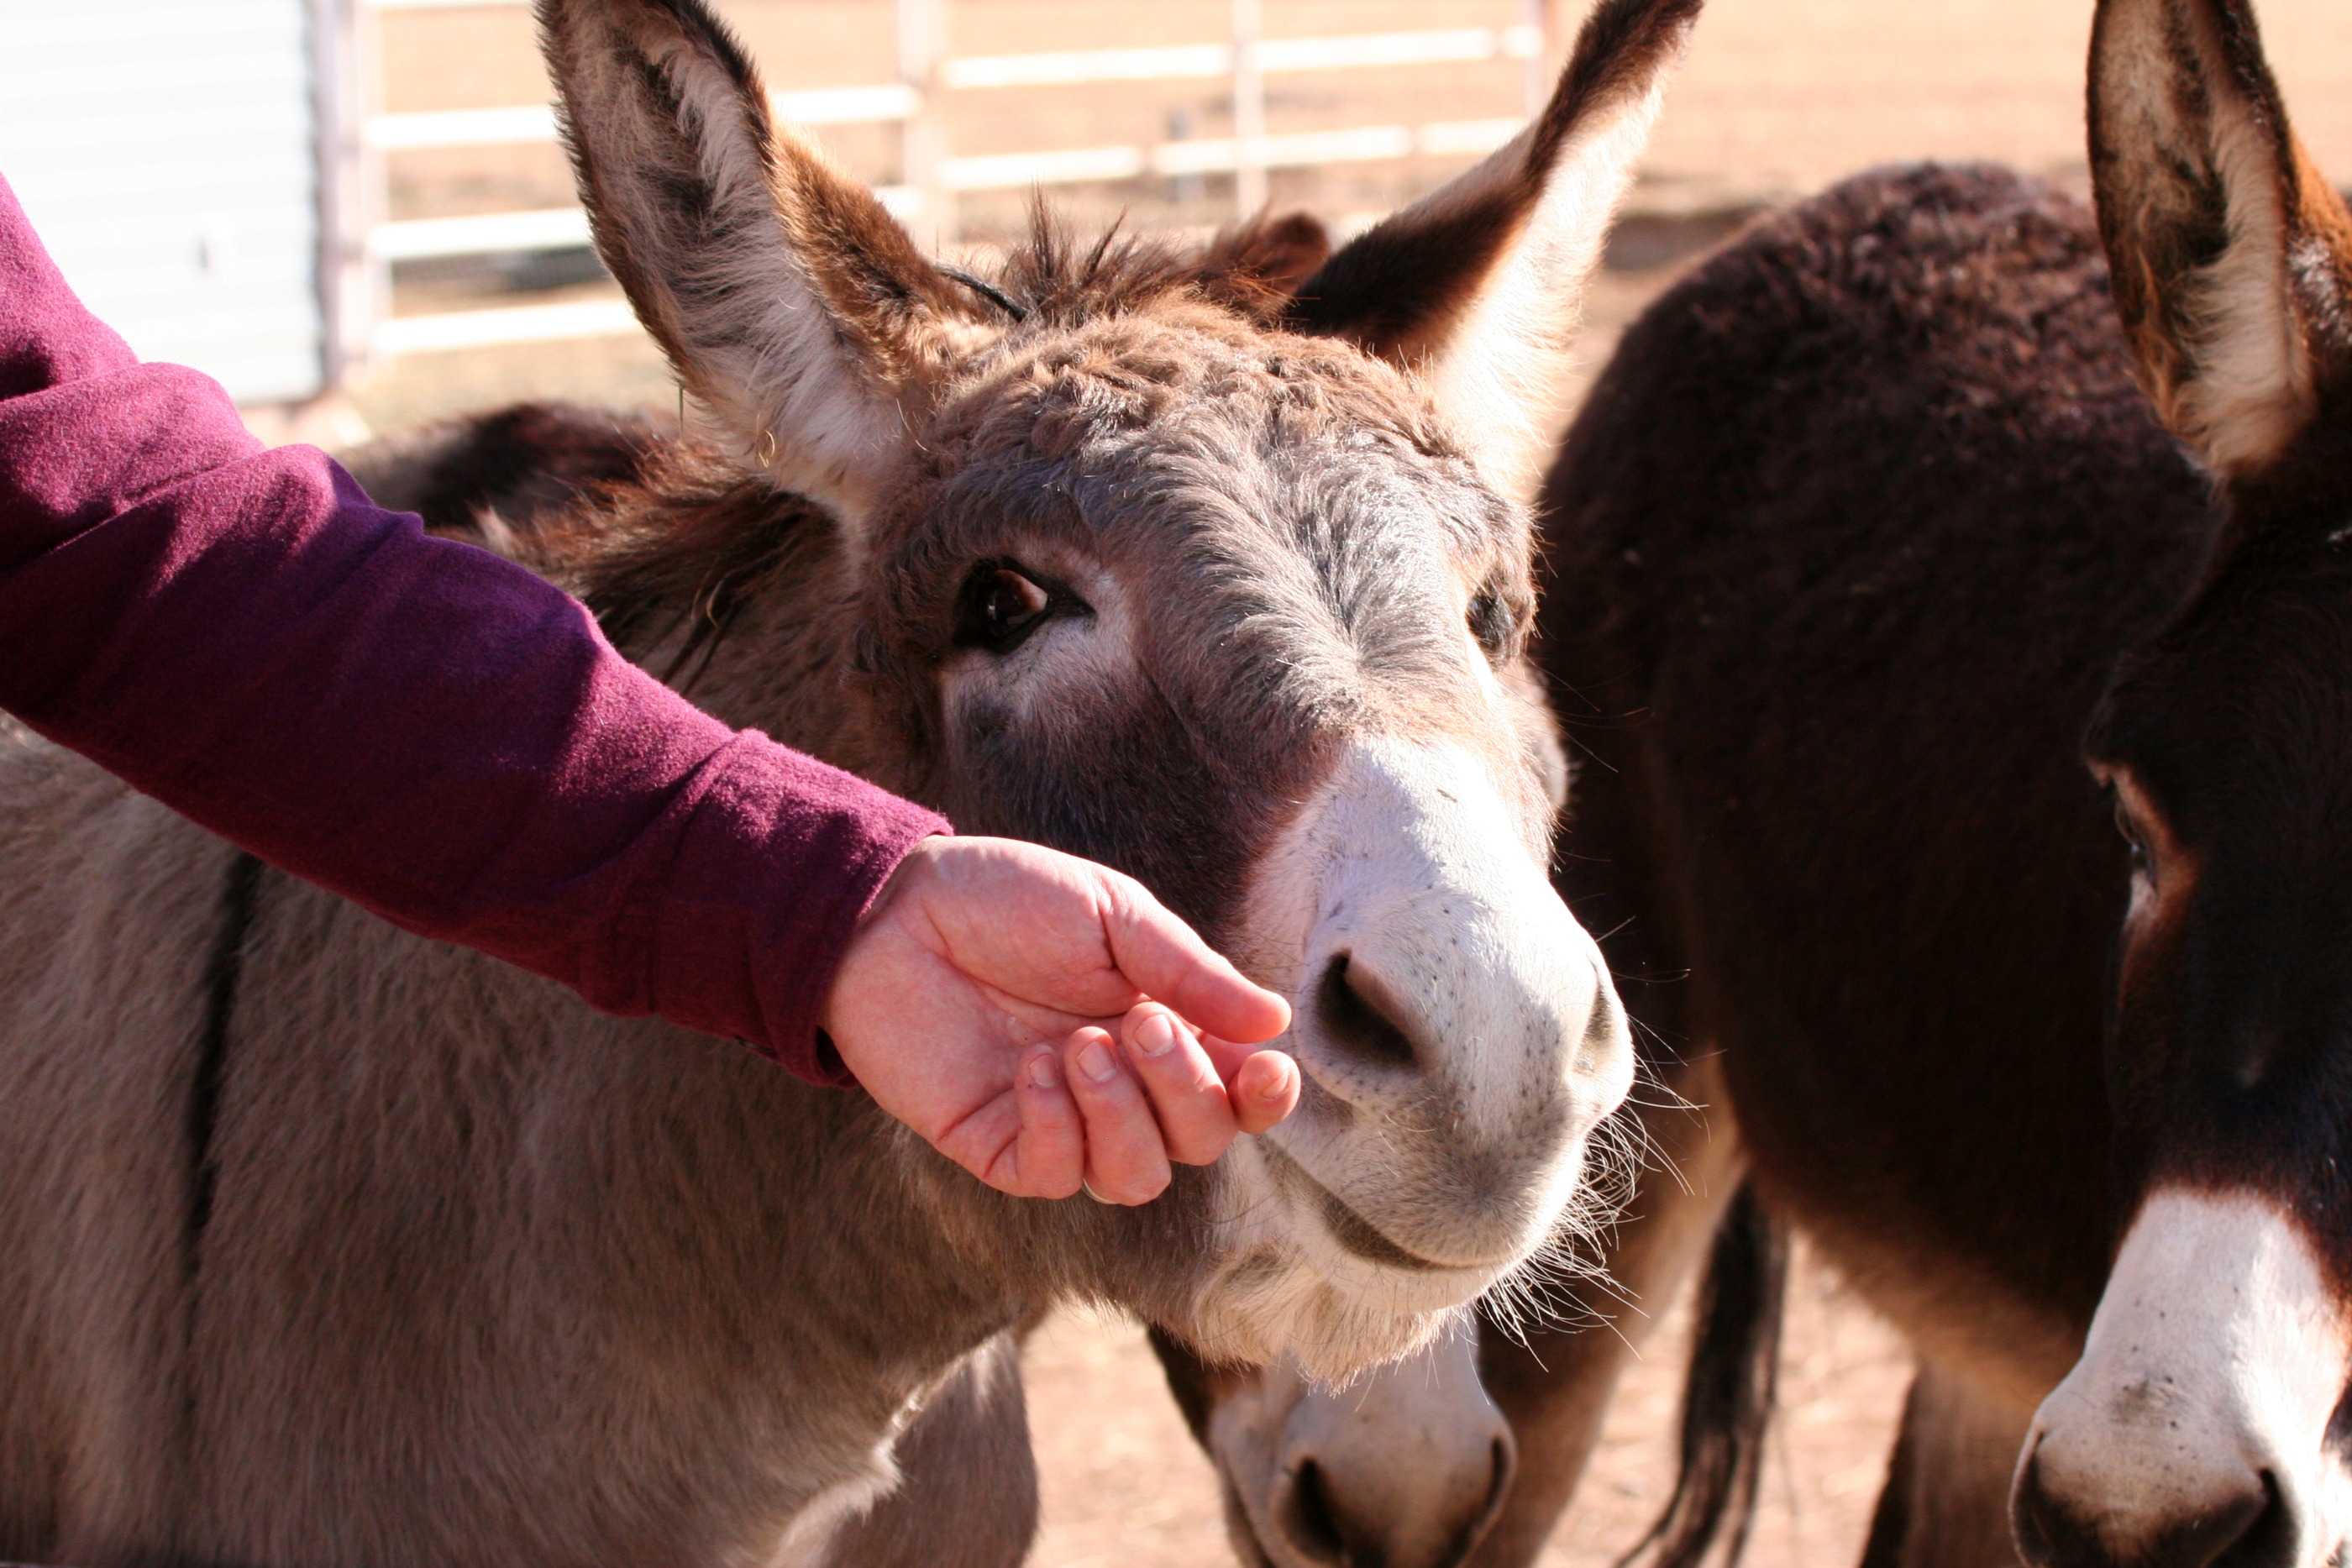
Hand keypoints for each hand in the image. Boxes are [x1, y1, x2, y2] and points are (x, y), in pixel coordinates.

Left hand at [821, 836, 1298, 1202]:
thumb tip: (1273, 1022)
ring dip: (1122, 1117)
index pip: (1235, 1096)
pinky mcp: (995, 1145)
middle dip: (1185, 1091)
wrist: (893, 909)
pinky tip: (1031, 1067)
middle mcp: (1120, 1088)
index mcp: (1163, 1029)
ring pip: (1134, 1179)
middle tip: (1139, 1023)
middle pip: (1197, 1143)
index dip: (1264, 1100)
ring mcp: (1059, 1123)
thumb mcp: (1112, 915)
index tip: (1268, 1070)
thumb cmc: (1005, 899)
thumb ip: (1190, 973)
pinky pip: (1054, 1177)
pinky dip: (1058, 1127)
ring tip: (1077, 1046)